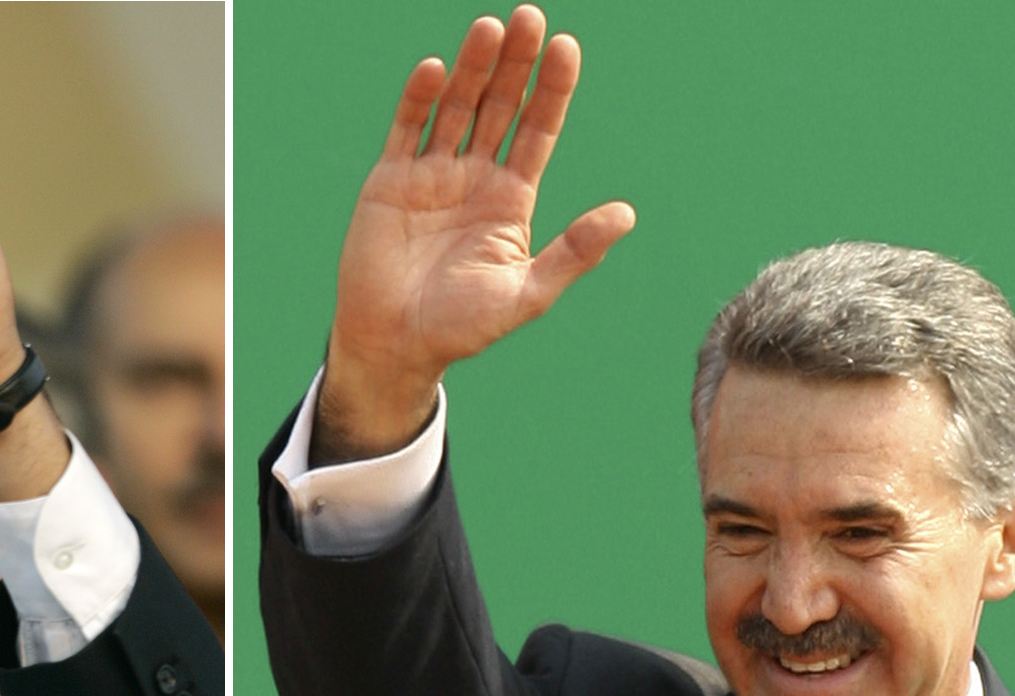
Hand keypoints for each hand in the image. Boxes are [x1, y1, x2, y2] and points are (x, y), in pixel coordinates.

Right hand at [316, 5, 631, 460]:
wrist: (393, 345)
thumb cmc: (461, 328)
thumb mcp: (527, 293)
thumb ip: (573, 252)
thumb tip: (625, 213)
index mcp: (511, 198)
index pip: (538, 129)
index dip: (552, 89)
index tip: (566, 48)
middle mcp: (474, 177)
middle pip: (500, 106)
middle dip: (515, 63)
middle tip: (529, 16)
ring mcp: (430, 175)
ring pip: (456, 107)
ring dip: (471, 67)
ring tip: (488, 28)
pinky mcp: (389, 181)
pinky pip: (407, 130)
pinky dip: (418, 99)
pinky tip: (435, 69)